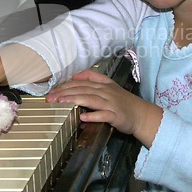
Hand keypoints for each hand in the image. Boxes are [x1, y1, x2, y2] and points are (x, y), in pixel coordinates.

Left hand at [46, 69, 162, 147]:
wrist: (141, 114)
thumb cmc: (123, 101)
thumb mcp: (109, 85)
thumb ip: (93, 77)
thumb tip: (75, 74)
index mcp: (102, 85)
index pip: (80, 83)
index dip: (65, 86)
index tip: (52, 91)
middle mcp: (105, 92)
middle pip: (83, 90)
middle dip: (65, 93)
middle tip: (50, 98)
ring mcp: (111, 104)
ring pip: (91, 100)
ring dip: (75, 100)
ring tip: (62, 102)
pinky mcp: (116, 116)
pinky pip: (104, 115)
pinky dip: (93, 116)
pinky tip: (83, 117)